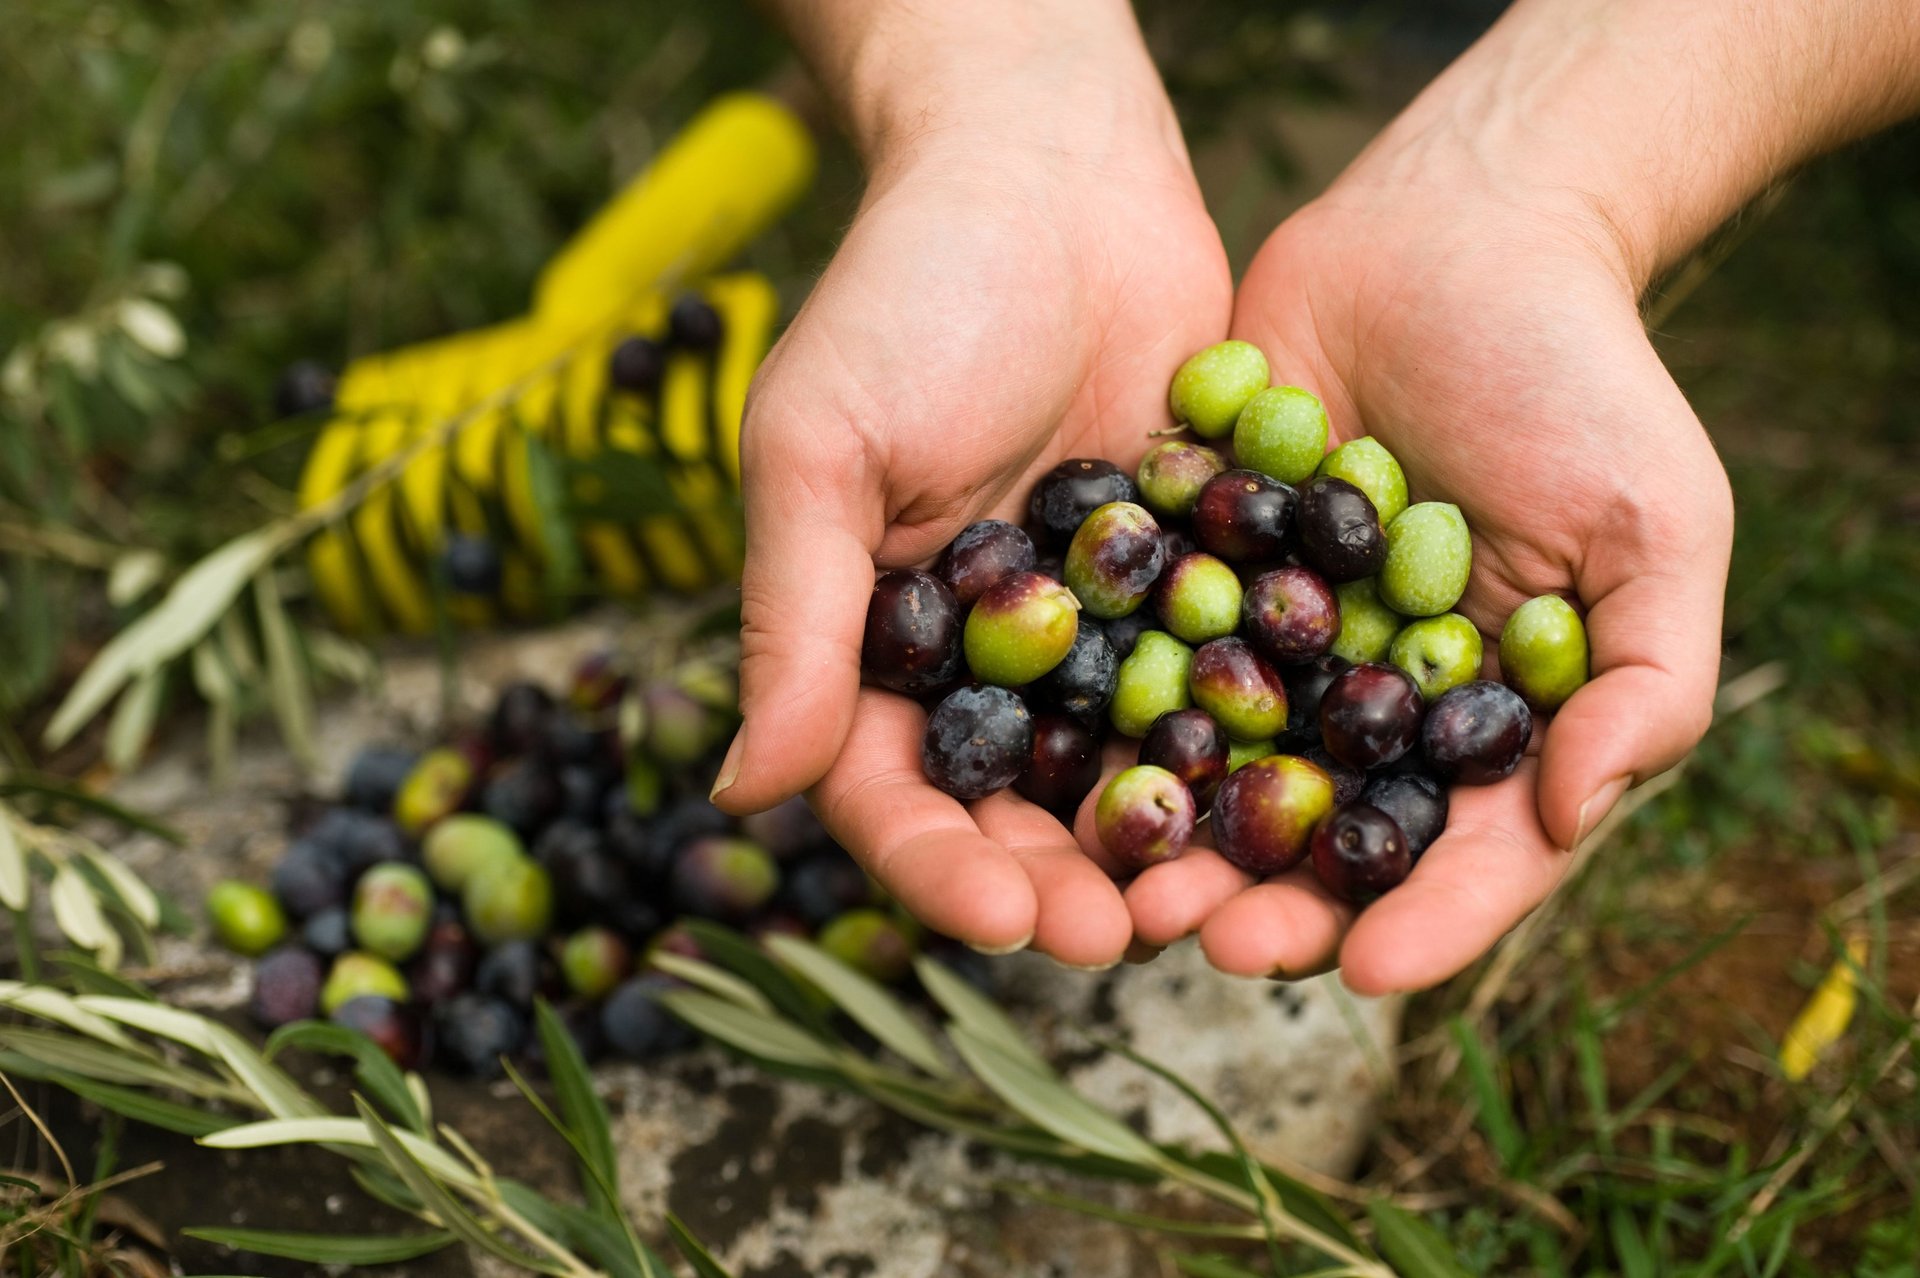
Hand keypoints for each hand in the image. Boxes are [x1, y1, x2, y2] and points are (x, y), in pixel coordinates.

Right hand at [712, 39, 1231, 966]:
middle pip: (1015, 808)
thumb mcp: (822, 446)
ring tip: (1213, 900)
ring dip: (1159, 843)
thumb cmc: (910, 290)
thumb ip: (793, 617)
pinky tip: (1294, 795)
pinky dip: (1246, 745)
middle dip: (1059, 881)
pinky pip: (1215, 683)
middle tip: (1122, 936)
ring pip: (1123, 769)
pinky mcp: (1192, 583)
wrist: (1055, 171)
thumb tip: (743, 794)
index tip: (1001, 914)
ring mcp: (1094, 627)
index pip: (889, 790)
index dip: (937, 864)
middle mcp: (985, 656)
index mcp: (874, 642)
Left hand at [1123, 163, 1733, 992]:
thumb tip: (1577, 811)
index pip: (1460, 849)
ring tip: (1116, 878)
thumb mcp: (1654, 520)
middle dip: (1264, 897)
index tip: (1368, 971)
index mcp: (1481, 718)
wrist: (1455, 229)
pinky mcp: (1187, 569)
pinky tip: (1057, 750)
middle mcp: (1365, 698)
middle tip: (1202, 939)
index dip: (1423, 920)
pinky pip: (1143, 651)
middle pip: (1318, 833)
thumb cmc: (1578, 376)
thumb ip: (1645, 676)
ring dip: (1166, 830)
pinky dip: (1103, 704)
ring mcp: (1271, 639)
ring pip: (1214, 765)